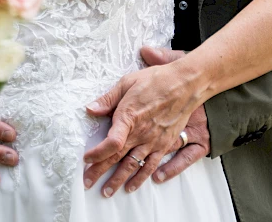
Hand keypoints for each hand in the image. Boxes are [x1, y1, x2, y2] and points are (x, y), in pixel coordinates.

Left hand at [82, 46, 202, 196]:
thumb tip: (90, 109)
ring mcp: (153, 140)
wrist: (185, 85)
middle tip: (87, 183)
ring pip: (132, 165)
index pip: (111, 143)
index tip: (86, 158)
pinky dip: (140, 177)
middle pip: (117, 157)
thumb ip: (108, 98)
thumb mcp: (128, 82)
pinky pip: (150, 165)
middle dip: (100, 171)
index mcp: (129, 116)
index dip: (97, 154)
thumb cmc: (156, 80)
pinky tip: (131, 186)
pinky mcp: (164, 144)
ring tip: (106, 192)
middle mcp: (141, 132)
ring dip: (118, 179)